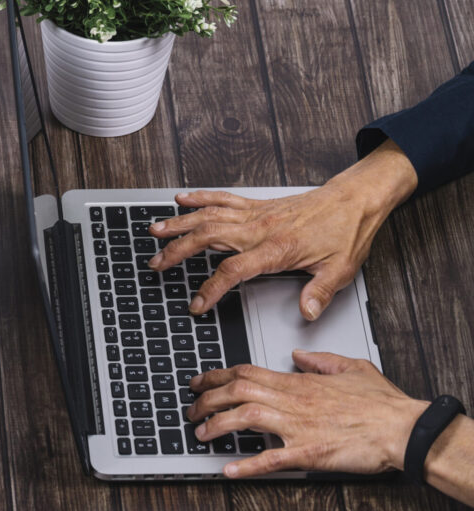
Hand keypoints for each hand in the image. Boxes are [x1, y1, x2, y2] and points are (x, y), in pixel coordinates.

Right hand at [147, 140, 416, 319]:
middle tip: (157, 263)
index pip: (233, 270)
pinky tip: (181, 199)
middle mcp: (260, 228)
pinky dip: (199, 197)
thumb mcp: (340, 269)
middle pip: (208, 238)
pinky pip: (222, 198)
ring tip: (155, 230)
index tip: (197, 304)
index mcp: (276, 248)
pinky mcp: (257, 205)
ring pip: (208, 216)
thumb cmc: (346, 232)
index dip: (211, 289)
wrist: (355, 200)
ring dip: (179, 223)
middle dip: (178, 251)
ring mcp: (255, 214)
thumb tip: (307, 312)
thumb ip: (320, 292)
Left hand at [188, 350, 424, 476]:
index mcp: (299, 382)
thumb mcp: (350, 366)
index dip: (217, 376)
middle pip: (236, 391)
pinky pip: (271, 459)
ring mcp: (298, 426)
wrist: (403, 428)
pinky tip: (229, 470)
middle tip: (191, 408)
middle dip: (207, 398)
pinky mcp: (308, 452)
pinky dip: (247, 465)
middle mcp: (292, 401)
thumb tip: (298, 354)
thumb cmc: (382, 403)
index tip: (199, 381)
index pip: (246, 372)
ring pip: (245, 418)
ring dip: (217, 425)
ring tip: (200, 434)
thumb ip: (320, 359)